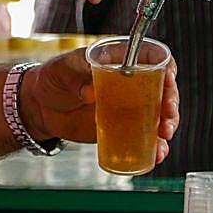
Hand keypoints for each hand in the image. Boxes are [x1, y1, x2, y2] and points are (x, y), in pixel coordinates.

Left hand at [21, 48, 179, 163]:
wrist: (41, 107)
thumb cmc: (53, 79)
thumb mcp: (62, 70)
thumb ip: (76, 77)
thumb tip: (90, 92)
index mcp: (120, 60)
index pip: (153, 58)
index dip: (166, 67)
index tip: (168, 79)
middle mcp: (131, 82)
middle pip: (163, 88)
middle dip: (171, 102)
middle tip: (167, 115)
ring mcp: (130, 106)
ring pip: (159, 114)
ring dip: (168, 125)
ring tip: (164, 137)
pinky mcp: (123, 127)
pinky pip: (145, 136)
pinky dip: (154, 145)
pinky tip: (157, 153)